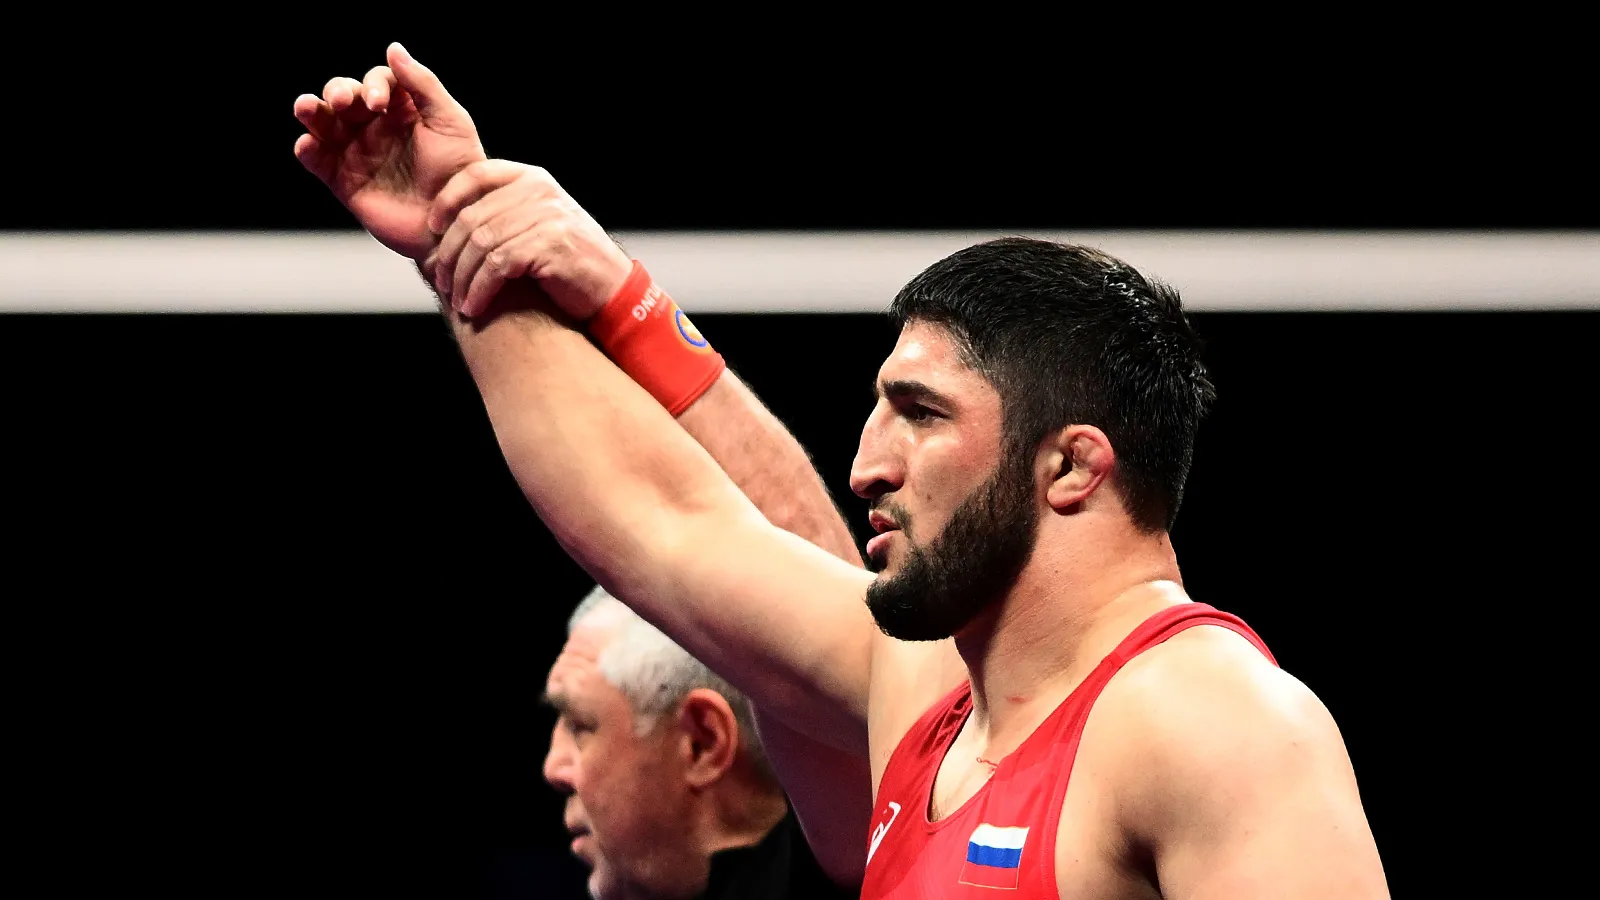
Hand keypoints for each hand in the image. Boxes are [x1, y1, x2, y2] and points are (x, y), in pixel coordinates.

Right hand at [293, 43, 484, 261]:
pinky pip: (318, 160)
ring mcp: (359, 153)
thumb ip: (422, 84)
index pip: (377, 82)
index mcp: (404, 110)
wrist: (452, 222)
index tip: (380, 104)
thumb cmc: (459, 171)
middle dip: (337, 91)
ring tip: (306, 108)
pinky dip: (308, 150)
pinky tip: (308, 145)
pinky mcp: (345, 181)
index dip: (373, 85)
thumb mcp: (449, 121)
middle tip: (342, 102)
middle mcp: (377, 128)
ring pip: (324, 124)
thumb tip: (392, 48)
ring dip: (312, 111)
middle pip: (344, 97)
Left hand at [427, 160, 632, 319]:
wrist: (613, 290)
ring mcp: (546, 216)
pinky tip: (474, 307)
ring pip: (481, 245)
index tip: (431, 228)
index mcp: (533, 179)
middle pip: (472, 217)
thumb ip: (503, 214)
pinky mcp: (550, 245)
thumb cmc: (569, 264)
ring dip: (462, 279)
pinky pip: (497, 267)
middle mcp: (539, 191)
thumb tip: (444, 229)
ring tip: (458, 301)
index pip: (476, 175)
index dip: (447, 200)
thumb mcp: (538, 224)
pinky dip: (479, 290)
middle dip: (449, 254)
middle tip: (440, 281)